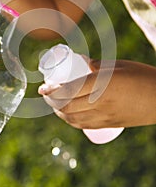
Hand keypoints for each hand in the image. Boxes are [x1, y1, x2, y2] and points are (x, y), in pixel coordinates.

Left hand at [38, 59, 155, 128]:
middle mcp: (100, 102)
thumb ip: (99, 65)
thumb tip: (82, 61)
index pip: (68, 90)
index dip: (51, 91)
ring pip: (73, 119)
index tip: (42, 88)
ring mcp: (105, 116)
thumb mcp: (120, 65)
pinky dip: (71, 121)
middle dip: (51, 102)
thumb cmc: (143, 76)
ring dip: (59, 113)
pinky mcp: (110, 124)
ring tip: (54, 104)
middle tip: (46, 94)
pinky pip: (84, 126)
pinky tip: (68, 116)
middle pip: (67, 106)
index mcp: (102, 84)